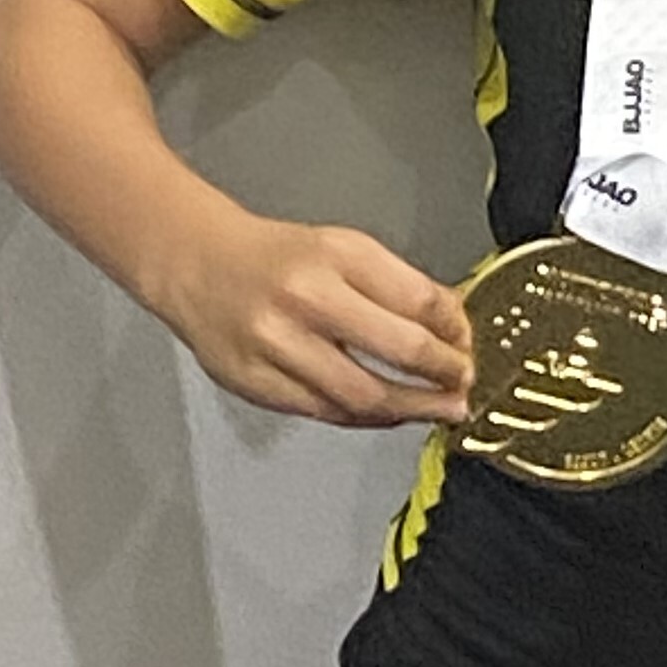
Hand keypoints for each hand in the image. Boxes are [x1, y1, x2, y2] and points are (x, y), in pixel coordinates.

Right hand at [151, 210, 473, 427]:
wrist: (199, 265)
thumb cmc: (276, 258)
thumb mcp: (343, 248)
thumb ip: (395, 284)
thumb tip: (450, 322)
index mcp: (335, 256)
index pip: (417, 299)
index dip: (455, 327)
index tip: (467, 342)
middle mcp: (307, 299)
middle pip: (400, 350)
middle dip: (444, 374)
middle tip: (465, 383)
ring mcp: (278, 346)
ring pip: (364, 395)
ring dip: (413, 408)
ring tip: (438, 409)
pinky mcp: (257, 384)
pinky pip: (327, 412)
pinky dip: (367, 418)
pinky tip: (389, 413)